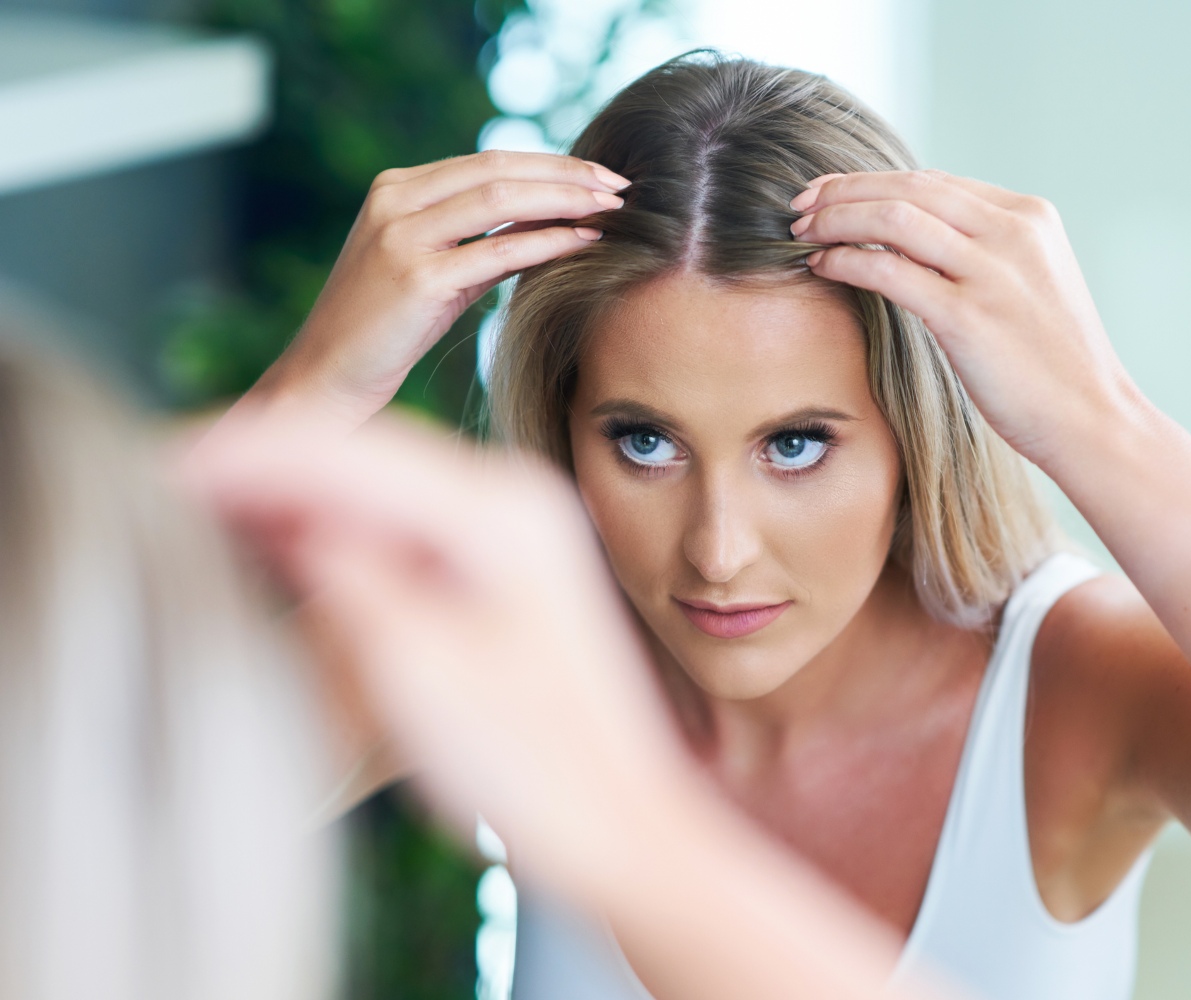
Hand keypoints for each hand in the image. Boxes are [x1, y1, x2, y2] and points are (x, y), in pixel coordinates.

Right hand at [183, 416, 689, 895]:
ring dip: (292, 493)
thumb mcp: (418, 673)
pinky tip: (277, 541)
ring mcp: (508, 531)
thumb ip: (345, 577)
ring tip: (202, 505)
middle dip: (264, 463)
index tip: (165, 461)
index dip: (250, 453)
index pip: (349, 453)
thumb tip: (284, 513)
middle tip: (165, 479)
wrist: (617, 823)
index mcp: (500, 512)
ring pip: (373, 486)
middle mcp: (510, 500)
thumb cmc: (533, 767)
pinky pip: (395, 525)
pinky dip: (330, 529)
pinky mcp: (497, 568)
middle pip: (360, 455)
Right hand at [252, 151, 629, 426]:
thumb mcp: (433, 273)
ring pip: (500, 200)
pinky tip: (585, 243)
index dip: (549, 164)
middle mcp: (394, 202)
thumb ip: (477, 243)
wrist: (326, 378)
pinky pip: (497, 252)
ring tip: (614, 207)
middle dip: (567, 174)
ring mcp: (401, 238)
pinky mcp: (416, 280)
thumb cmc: (384, 332)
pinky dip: (547, 243)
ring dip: (565, 200)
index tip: (598, 176)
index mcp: (395, 189)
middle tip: (620, 185)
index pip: (487, 161)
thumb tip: (544, 225)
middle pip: (498, 170)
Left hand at [790, 170, 1142, 470]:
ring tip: (801, 231)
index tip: (830, 193)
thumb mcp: (1027, 285)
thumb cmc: (1052, 363)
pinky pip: (891, 271)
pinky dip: (849, 261)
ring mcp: (992, 272)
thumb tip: (914, 239)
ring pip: (894, 218)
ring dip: (837, 218)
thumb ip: (982, 253)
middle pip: (908, 188)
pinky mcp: (969, 316)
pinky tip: (823, 266)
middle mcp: (1013, 232)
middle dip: (844, 191)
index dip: (873, 181)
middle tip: (799, 204)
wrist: (1092, 418)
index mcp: (1029, 216)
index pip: (934, 181)